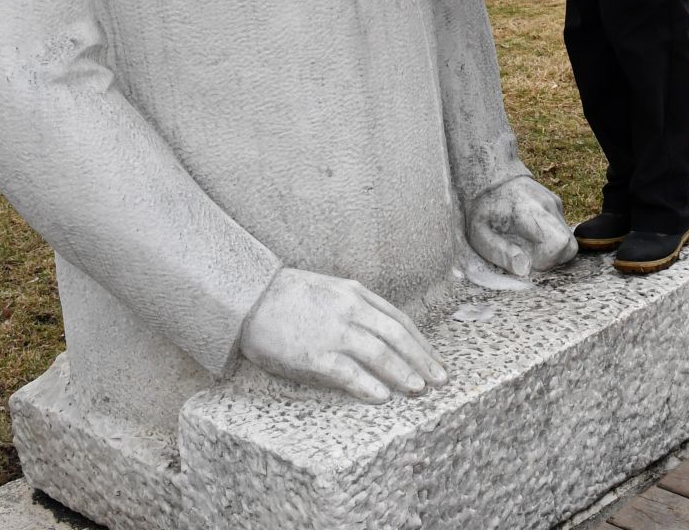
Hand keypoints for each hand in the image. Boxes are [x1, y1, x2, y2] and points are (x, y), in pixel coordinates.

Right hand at [239, 267, 446, 402]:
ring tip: (419, 390)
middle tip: (440, 380)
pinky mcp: (312, 354)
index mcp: (356, 294)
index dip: (421, 342)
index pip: (399, 320)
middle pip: (397, 336)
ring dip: (403, 373)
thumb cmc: (288, 297)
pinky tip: (383, 398)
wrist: (247, 297)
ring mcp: (332, 332)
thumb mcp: (330, 290)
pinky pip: (347, 372)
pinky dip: (368, 385)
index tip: (435, 360)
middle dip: (422, 359)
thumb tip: (385, 334)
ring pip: (379, 354)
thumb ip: (357, 307)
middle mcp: (350, 310)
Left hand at [466, 176, 578, 277]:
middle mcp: (548, 205)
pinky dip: (551, 240)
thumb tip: (524, 269)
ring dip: (552, 251)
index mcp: (529, 211)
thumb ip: (501, 253)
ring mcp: (555, 203)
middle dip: (553, 259)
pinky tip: (531, 235)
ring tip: (527, 245)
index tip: (526, 259)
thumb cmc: (482, 210)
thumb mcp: (480, 234)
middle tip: (529, 256)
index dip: (546, 260)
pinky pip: (562, 231)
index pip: (559, 243)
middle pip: (570, 246)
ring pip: (568, 240)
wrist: (488, 177)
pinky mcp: (557, 205)